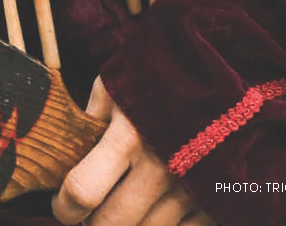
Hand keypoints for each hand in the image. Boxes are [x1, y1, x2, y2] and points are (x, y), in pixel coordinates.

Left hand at [53, 80, 214, 225]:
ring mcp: (191, 189)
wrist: (223, 73)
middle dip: (91, 222)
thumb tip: (65, 164)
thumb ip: (90, 125)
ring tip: (121, 205)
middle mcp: (160, 168)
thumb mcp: (115, 86)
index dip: (64, 207)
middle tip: (88, 211)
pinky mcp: (216, 202)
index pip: (82, 192)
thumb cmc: (158, 76)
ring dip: (126, 225)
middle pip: (110, 224)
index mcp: (128, 135)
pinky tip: (152, 210)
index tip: (62, 205)